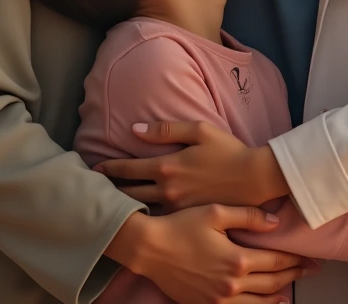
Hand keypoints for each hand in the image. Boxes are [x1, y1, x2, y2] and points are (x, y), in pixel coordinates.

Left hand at [95, 121, 287, 208]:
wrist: (253, 178)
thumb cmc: (228, 150)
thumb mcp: (198, 129)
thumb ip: (165, 129)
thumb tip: (134, 130)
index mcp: (167, 166)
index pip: (129, 168)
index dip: (110, 168)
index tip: (95, 169)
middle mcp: (167, 190)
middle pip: (130, 191)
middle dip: (111, 188)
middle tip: (94, 189)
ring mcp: (176, 206)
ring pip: (142, 206)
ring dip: (125, 202)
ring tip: (111, 201)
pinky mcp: (187, 217)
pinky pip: (159, 216)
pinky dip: (144, 213)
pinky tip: (138, 213)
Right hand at [105, 206, 307, 303]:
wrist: (149, 248)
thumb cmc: (182, 225)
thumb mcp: (216, 212)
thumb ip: (248, 216)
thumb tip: (276, 222)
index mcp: (237, 259)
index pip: (275, 260)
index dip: (295, 258)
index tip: (311, 256)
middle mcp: (232, 284)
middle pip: (272, 282)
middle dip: (293, 275)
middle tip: (310, 270)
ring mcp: (219, 299)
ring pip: (259, 301)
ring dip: (279, 294)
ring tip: (293, 288)